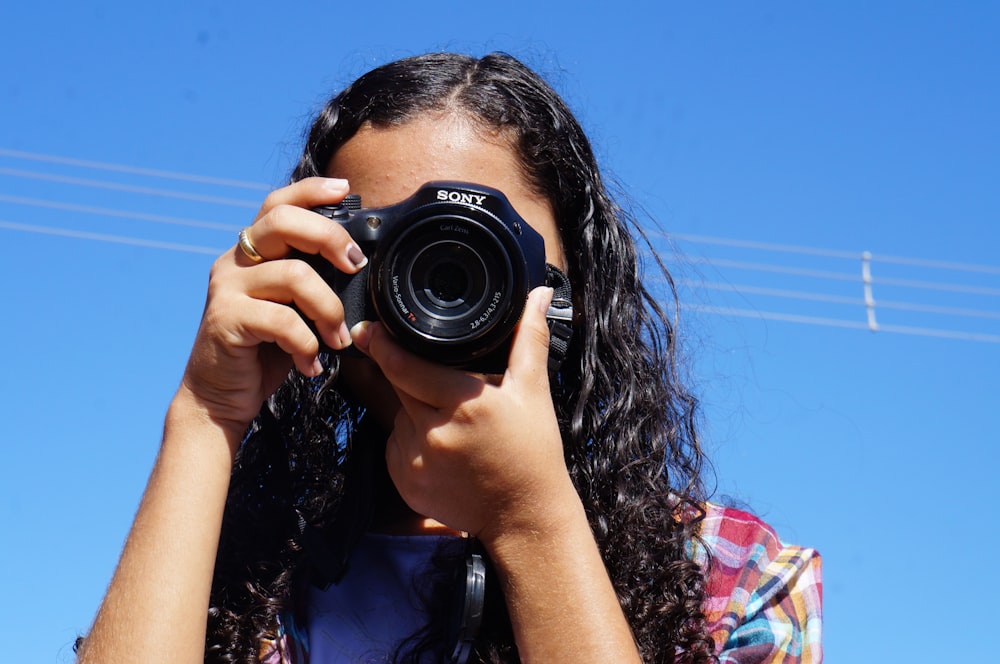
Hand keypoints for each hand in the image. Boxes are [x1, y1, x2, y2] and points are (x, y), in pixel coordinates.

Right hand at [178, 177, 365, 440]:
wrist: (220, 396)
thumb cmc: (264, 352)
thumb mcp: (292, 309)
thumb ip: (312, 282)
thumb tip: (358, 268)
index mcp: (254, 252)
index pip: (278, 204)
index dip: (311, 190)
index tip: (345, 189)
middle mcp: (236, 261)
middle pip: (282, 222)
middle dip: (329, 237)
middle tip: (356, 266)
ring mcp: (227, 287)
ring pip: (293, 275)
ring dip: (328, 310)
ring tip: (337, 340)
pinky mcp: (225, 319)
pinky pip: (282, 321)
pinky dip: (307, 344)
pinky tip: (310, 363)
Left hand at [352, 286, 575, 538]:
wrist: (524, 516)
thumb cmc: (532, 452)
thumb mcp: (533, 392)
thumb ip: (529, 339)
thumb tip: (540, 294)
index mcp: (464, 403)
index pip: (405, 365)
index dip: (383, 344)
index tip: (369, 329)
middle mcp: (433, 433)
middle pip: (398, 386)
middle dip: (406, 374)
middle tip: (435, 382)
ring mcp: (415, 462)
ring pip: (397, 416)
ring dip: (414, 411)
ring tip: (452, 424)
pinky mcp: (405, 484)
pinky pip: (395, 446)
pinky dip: (410, 441)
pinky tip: (443, 449)